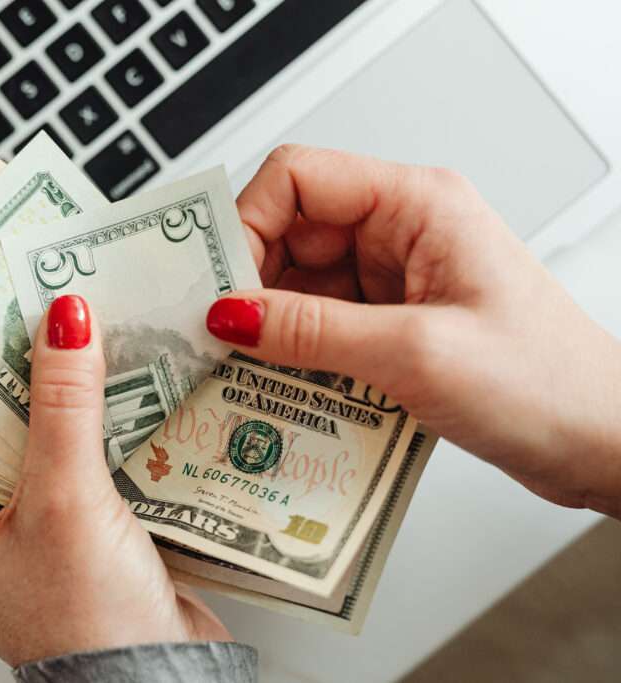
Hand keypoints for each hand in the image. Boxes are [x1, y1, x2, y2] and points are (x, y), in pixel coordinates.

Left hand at [0, 295, 230, 665]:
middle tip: (19, 308)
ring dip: (50, 396)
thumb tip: (64, 321)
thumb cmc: (90, 621)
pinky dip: (86, 423)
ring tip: (64, 330)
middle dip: (4, 377)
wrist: (163, 679)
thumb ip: (64, 407)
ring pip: (27, 442)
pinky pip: (68, 459)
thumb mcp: (67, 500)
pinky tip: (105, 380)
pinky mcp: (72, 528)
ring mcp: (24, 532)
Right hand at [206, 145, 620, 517]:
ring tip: (245, 372)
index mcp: (416, 205)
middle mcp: (400, 233)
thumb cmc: (548, 383)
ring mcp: (393, 280)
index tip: (218, 285)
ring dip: (269, 328)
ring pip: (297, 285)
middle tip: (217, 337)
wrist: (602, 442)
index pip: (299, 179)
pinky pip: (319, 325)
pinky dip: (293, 355)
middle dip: (248, 285)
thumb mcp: (417, 353)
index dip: (248, 223)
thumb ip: (311, 331)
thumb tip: (227, 312)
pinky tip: (280, 387)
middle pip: (289, 233)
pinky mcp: (390, 324)